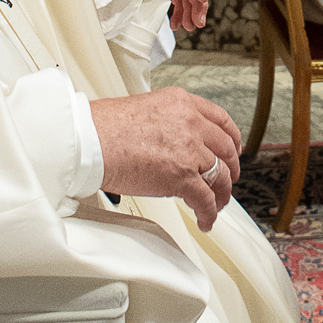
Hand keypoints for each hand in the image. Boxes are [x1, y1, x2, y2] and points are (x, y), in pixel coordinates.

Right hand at [91, 87, 241, 231]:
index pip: (220, 119)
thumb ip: (166, 121)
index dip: (232, 138)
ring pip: (219, 176)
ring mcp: (189, 150)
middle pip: (225, 149)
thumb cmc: (103, 127)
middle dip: (230, 168)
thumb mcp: (144, 108)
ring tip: (216, 205)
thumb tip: (170, 140)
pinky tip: (205, 220)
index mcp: (182, 103)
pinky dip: (208, 213)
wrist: (89, 141)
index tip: (233, 148)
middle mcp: (190, 124)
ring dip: (221, 194)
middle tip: (227, 179)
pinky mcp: (181, 177)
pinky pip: (205, 199)